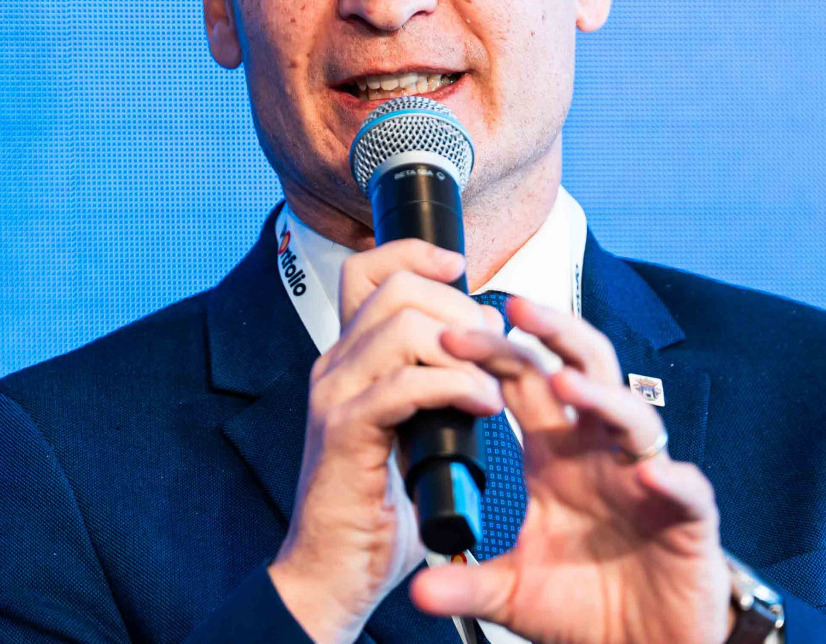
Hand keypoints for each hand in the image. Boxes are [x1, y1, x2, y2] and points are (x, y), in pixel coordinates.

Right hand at [268, 239, 507, 643]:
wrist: (332, 571)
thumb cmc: (376, 507)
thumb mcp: (406, 428)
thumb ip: (426, 386)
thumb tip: (478, 348)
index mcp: (348, 359)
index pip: (366, 270)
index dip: (415, 254)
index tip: (460, 270)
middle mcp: (334, 366)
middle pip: (395, 288)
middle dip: (460, 308)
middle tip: (493, 348)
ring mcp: (334, 397)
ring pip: (400, 327)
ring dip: (462, 347)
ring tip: (492, 381)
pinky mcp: (343, 433)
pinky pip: (403, 385)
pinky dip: (454, 387)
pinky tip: (481, 407)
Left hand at [411, 297, 733, 643]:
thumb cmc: (589, 603)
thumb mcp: (514, 594)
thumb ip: (467, 583)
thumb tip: (416, 590)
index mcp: (555, 456)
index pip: (524, 385)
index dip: (493, 356)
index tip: (449, 334)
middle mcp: (600, 454)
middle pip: (583, 372)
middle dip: (554, 336)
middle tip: (515, 309)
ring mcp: (645, 479)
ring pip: (632, 418)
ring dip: (602, 399)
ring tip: (569, 384)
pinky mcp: (687, 518)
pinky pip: (686, 488)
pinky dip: (671, 478)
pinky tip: (650, 473)